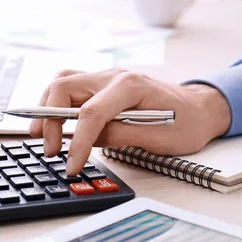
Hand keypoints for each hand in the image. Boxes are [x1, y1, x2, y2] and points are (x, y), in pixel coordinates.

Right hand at [29, 68, 230, 174]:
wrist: (199, 109)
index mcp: (130, 86)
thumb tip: (87, 139)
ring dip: (47, 107)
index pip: (91, 112)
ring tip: (42, 135)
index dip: (76, 142)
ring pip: (62, 82)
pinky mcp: (102, 85)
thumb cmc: (186, 123)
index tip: (70, 165)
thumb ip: (120, 135)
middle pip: (65, 86)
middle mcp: (114, 76)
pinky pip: (70, 86)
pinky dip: (56, 103)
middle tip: (48, 149)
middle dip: (49, 118)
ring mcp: (106, 77)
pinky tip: (54, 122)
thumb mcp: (159, 137)